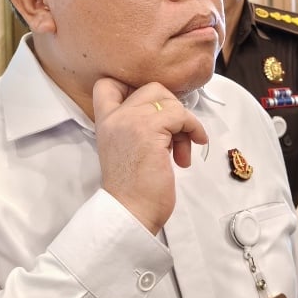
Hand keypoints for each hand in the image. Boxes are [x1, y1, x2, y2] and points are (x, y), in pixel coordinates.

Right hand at [92, 78, 207, 234]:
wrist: (130, 213)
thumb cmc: (133, 189)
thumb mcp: (126, 148)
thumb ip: (137, 127)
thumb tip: (170, 112)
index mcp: (105, 122)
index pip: (106, 84)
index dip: (132, 87)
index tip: (152, 110)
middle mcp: (114, 117)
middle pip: (151, 88)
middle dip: (171, 108)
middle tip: (175, 135)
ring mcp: (130, 121)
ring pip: (168, 100)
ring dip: (184, 123)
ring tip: (182, 151)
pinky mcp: (149, 130)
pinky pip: (180, 115)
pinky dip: (192, 130)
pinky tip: (187, 155)